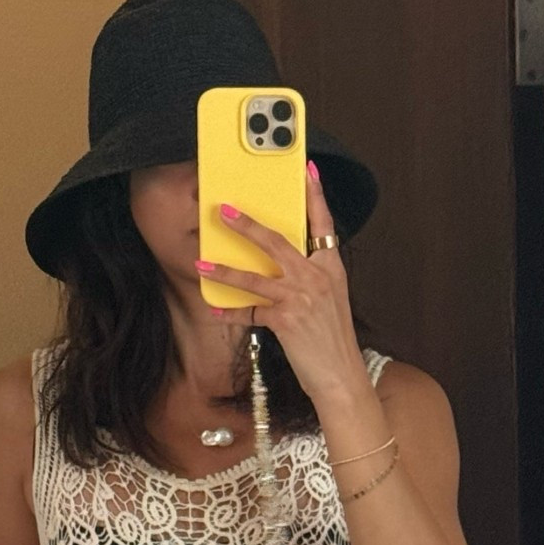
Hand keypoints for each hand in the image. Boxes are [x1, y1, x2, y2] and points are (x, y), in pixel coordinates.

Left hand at [198, 163, 369, 407]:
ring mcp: (301, 298)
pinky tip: (215, 309)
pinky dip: (231, 311)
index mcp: (331, 268)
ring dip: (225, 270)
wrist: (341, 375)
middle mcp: (317, 277)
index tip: (307, 169)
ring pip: (255, 277)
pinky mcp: (286, 320)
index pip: (323, 224)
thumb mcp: (327, 301)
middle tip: (223, 209)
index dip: (315, 195)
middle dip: (247, 224)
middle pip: (277, 241)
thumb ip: (308, 278)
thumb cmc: (331, 339)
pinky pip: (250, 312)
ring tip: (202, 262)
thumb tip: (277, 265)